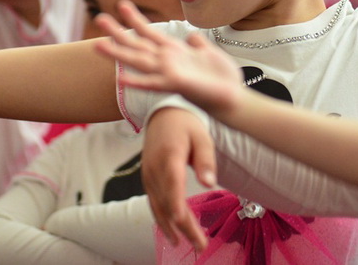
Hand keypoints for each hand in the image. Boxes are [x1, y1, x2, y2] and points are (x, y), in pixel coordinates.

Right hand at [94, 0, 244, 115]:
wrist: (233, 97)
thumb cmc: (221, 77)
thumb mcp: (209, 52)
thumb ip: (197, 43)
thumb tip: (191, 35)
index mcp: (173, 51)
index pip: (150, 33)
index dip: (135, 19)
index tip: (121, 4)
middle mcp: (166, 61)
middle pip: (137, 44)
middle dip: (118, 32)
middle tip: (98, 18)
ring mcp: (168, 73)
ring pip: (139, 60)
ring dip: (119, 53)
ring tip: (99, 45)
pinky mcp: (175, 84)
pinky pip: (153, 83)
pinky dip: (137, 81)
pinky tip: (122, 78)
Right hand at [142, 108, 215, 249]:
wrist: (163, 113)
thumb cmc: (186, 124)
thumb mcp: (202, 136)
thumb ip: (205, 160)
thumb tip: (210, 183)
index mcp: (170, 155)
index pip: (172, 183)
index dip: (176, 203)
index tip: (182, 221)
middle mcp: (155, 168)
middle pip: (167, 201)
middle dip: (183, 226)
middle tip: (200, 245)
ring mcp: (148, 174)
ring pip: (158, 206)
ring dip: (172, 228)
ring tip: (187, 245)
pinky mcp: (147, 178)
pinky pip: (153, 202)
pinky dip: (162, 219)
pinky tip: (172, 232)